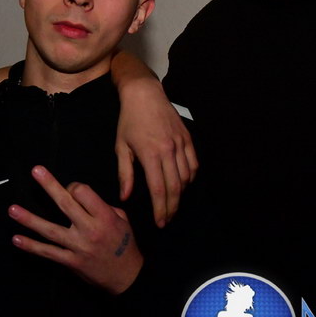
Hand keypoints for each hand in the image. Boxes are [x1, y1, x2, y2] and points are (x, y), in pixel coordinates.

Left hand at [8, 165, 143, 293]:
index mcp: (105, 217)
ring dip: (30, 219)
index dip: (75, 187)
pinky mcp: (70, 262)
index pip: (83, 193)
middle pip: (66, 204)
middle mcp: (90, 230)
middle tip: (35, 170)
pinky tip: (16, 239)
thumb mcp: (123, 220)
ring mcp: (78, 247)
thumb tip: (82, 197)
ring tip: (12, 210)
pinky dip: (32, 246)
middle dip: (50, 185)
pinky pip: (48, 252)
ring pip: (50, 230)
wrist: (128, 277)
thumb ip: (103, 206)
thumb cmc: (126, 244)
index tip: (72, 190)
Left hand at [116, 76, 197, 226]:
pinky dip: (191, 176)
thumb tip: (125, 197)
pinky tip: (183, 183)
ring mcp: (180, 143)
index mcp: (150, 154)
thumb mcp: (121, 146)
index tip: (160, 222)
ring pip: (187, 177)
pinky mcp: (187, 138)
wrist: (145, 94)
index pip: (158, 189)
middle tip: (168, 219)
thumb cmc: (129, 120)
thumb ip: (124, 173)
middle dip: (172, 207)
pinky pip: (194, 163)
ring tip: (173, 202)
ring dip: (181, 193)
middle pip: (175, 187)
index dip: (161, 209)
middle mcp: (168, 150)